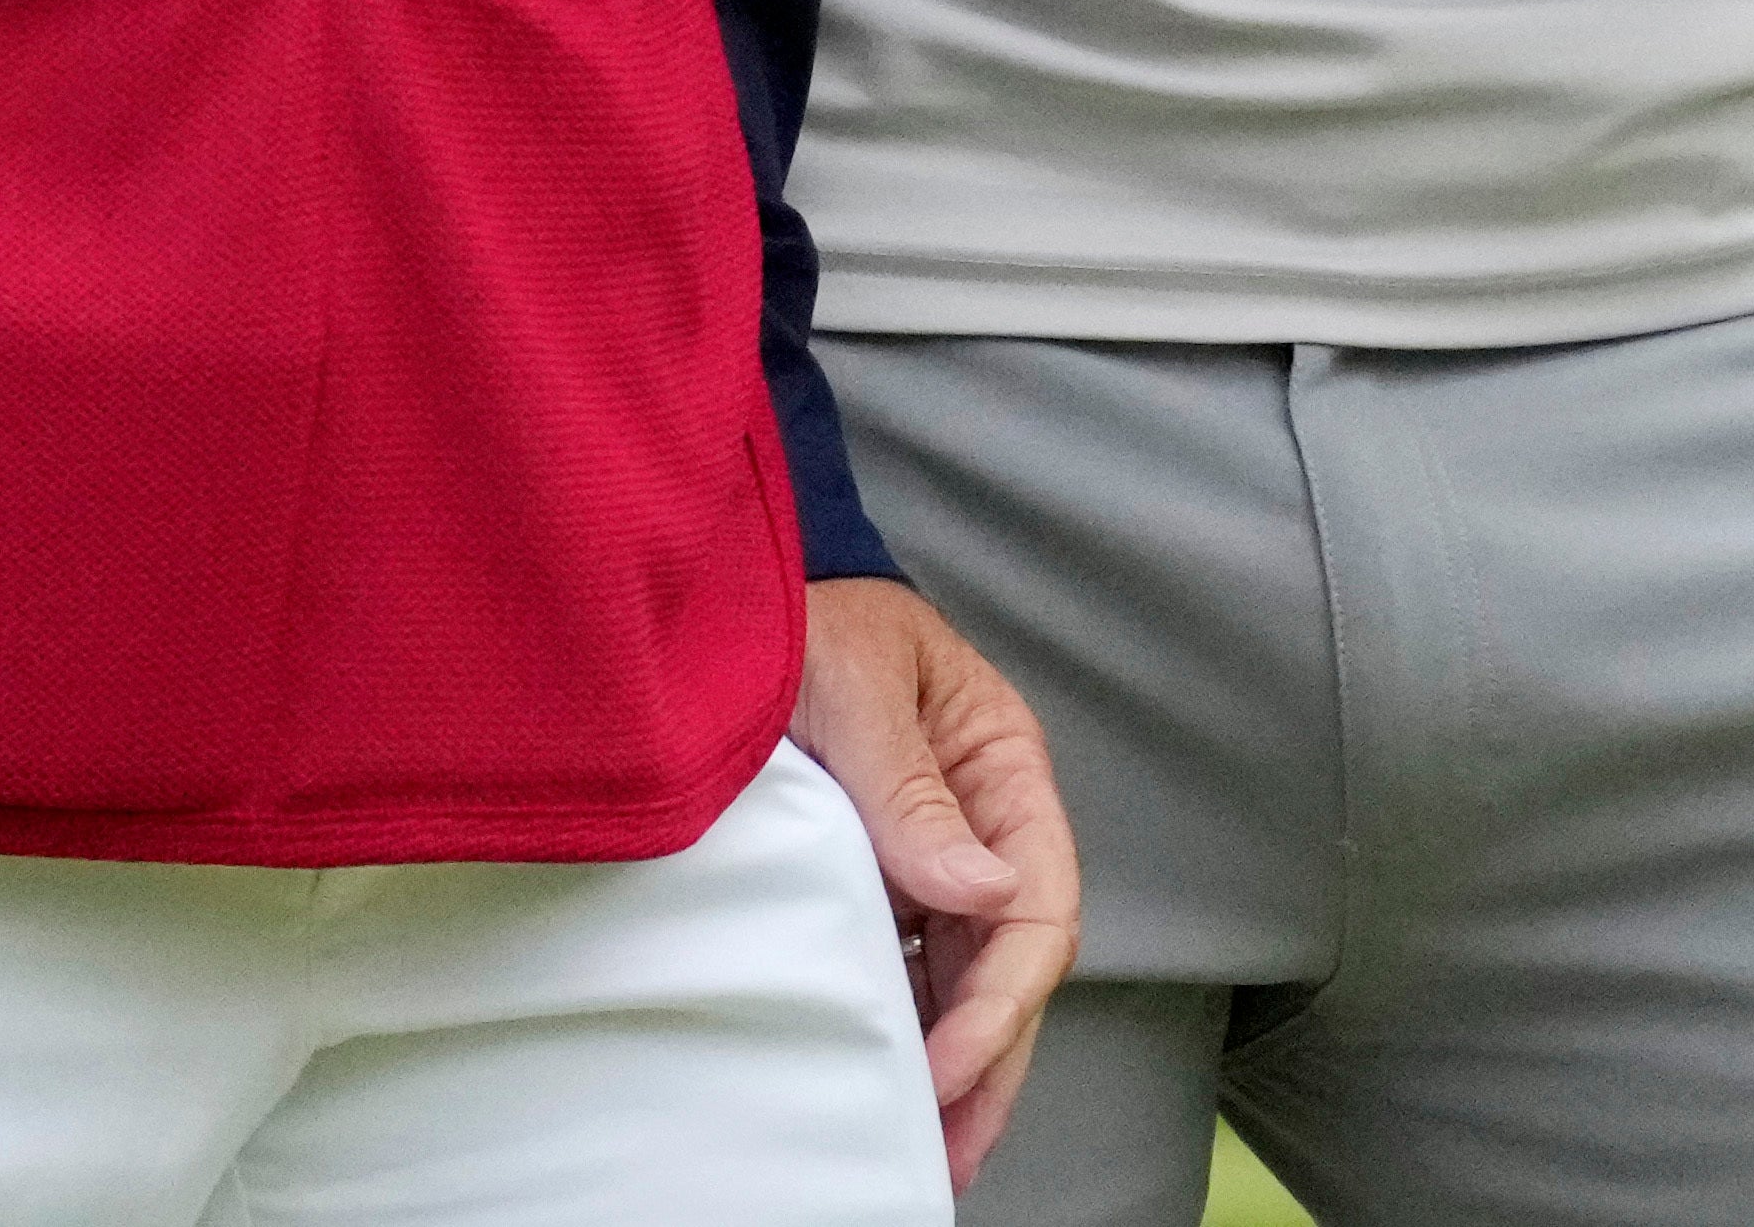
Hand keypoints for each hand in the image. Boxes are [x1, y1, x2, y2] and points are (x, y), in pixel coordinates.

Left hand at [796, 575, 1078, 1182]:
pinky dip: (908, 1028)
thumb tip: (983, 892)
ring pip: (965, 979)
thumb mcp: (852, 683)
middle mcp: (980, 820)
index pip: (1035, 902)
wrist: (718, 603)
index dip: (1000, 996)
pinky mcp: (875, 879)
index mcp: (1001, 765)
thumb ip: (909, 786)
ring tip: (930, 1150)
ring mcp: (930, 855)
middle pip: (1010, 961)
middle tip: (949, 1150)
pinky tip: (889, 1085)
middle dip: (990, 1060)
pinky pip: (908, 966)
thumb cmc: (800, 619)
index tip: (946, 1064)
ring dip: (955, 1063)